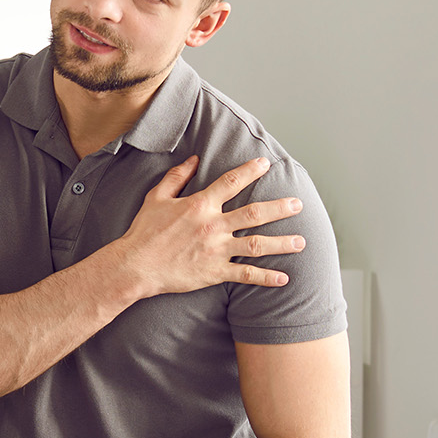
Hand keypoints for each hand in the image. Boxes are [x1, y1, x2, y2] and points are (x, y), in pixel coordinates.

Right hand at [105, 156, 305, 299]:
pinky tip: (283, 278)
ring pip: (256, 244)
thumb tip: (194, 159)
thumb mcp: (157, 197)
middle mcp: (213, 225)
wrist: (136, 265)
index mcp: (200, 205)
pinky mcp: (214, 272)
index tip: (266, 164)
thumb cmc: (144, 231)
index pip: (231, 182)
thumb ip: (177, 177)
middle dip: (280, 208)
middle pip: (254, 214)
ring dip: (281, 243)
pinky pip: (245, 275)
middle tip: (298, 204)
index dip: (250, 171)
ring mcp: (216, 250)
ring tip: (301, 241)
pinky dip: (265, 277)